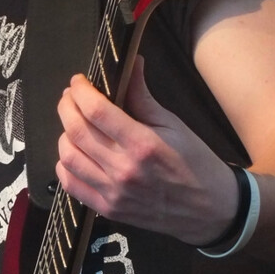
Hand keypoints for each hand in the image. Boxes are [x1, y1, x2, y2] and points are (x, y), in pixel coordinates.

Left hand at [55, 56, 238, 245]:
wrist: (210, 211)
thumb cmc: (195, 162)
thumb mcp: (173, 124)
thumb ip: (143, 96)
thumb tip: (131, 62)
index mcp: (143, 144)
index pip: (96, 111)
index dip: (80, 91)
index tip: (78, 81)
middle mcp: (123, 169)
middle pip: (76, 131)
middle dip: (67, 106)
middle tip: (71, 96)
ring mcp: (113, 193)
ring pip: (68, 157)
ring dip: (64, 133)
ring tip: (73, 122)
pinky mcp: (107, 209)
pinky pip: (71, 185)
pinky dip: (64, 165)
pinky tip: (74, 152)